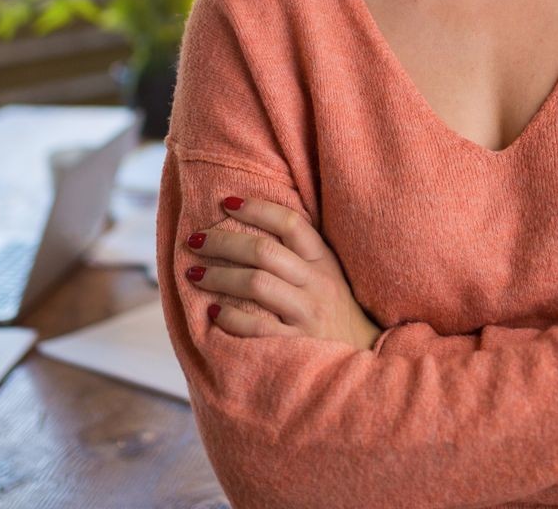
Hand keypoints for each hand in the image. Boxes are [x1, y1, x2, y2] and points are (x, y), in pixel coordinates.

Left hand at [182, 196, 382, 350]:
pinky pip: (257, 327)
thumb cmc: (334, 310)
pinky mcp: (298, 344)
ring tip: (194, 274)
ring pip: (257, 284)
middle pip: (264, 251)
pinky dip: (231, 317)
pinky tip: (213, 311)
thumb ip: (299, 254)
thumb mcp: (327, 275)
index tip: (226, 203)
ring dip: (219, 276)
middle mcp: (318, 283)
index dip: (257, 208)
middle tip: (195, 240)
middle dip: (223, 242)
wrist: (363, 356)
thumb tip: (248, 226)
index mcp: (323, 260)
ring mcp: (309, 314)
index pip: (290, 223)